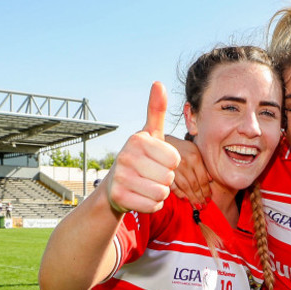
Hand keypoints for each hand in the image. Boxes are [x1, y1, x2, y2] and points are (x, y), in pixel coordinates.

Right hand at [104, 82, 180, 213]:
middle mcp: (126, 156)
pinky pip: (153, 205)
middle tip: (151, 175)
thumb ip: (156, 111)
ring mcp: (120, 177)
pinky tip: (141, 196)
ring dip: (160, 192)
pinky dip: (152, 204)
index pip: (175, 158)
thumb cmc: (140, 157)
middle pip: (169, 176)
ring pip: (161, 192)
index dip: (172, 163)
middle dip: (166, 179)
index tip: (157, 160)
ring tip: (147, 185)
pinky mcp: (119, 198)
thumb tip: (159, 83)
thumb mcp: (149, 134)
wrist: (115, 186)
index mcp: (137, 139)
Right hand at [166, 135, 212, 207]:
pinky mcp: (164, 173)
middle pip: (195, 185)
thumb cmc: (183, 148)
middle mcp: (185, 163)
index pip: (203, 179)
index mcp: (195, 157)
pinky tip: (185, 199)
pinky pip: (173, 186)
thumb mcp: (195, 151)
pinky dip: (179, 194)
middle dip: (200, 197)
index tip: (209, 198)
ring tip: (196, 206)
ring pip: (185, 187)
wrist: (163, 143)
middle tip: (204, 206)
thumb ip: (203, 165)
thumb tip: (210, 180)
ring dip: (192, 198)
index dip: (207, 191)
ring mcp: (174, 169)